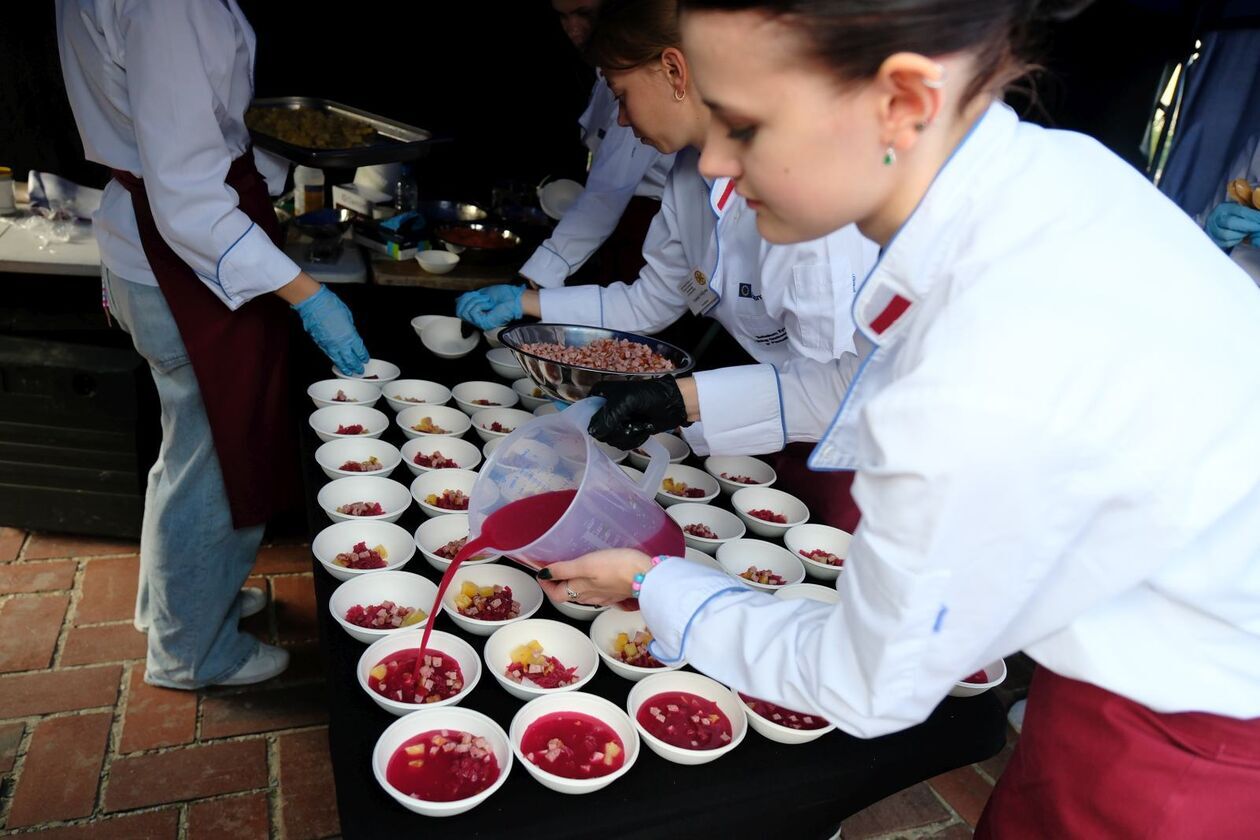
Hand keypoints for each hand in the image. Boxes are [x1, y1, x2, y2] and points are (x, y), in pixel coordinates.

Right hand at [293, 285, 369, 375]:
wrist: (314, 304)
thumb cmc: (330, 306)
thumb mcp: (348, 317)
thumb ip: (351, 329)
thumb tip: (351, 334)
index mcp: (350, 335)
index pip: (359, 350)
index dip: (363, 356)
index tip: (365, 359)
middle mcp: (340, 343)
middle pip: (350, 359)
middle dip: (356, 366)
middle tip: (359, 370)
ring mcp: (330, 345)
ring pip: (339, 360)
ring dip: (344, 367)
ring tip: (348, 372)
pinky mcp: (320, 344)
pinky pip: (329, 355)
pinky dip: (334, 360)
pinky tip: (336, 362)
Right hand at [454, 284, 524, 329]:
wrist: (515, 299)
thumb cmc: (504, 295)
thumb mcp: (482, 294)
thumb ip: (470, 298)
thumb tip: (458, 300)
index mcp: (478, 313)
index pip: (460, 310)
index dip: (463, 299)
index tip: (474, 294)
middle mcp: (478, 320)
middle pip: (461, 311)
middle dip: (469, 299)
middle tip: (483, 297)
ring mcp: (481, 322)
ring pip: (466, 311)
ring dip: (476, 301)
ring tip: (488, 301)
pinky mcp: (484, 323)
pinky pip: (473, 312)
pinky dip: (480, 304)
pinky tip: (489, 304)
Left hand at [537, 548, 653, 605]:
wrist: (648, 576)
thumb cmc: (617, 567)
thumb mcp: (586, 564)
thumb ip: (564, 569)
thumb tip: (544, 574)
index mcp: (581, 590)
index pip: (556, 595)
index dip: (546, 585)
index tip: (542, 573)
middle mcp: (591, 596)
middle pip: (568, 595)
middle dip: (559, 584)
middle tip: (554, 570)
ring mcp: (605, 595)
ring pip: (583, 594)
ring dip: (574, 584)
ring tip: (572, 570)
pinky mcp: (618, 591)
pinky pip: (598, 592)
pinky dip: (590, 585)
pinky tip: (596, 576)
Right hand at [587, 379, 687, 449]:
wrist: (674, 404)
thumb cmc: (651, 395)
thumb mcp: (627, 401)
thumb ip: (609, 416)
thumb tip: (594, 433)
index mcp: (600, 395)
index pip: (585, 413)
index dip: (596, 422)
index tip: (611, 424)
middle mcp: (605, 408)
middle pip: (598, 430)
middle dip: (617, 430)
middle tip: (630, 423)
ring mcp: (616, 421)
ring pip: (610, 439)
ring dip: (628, 435)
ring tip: (640, 424)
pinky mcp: (626, 432)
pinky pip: (621, 444)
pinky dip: (634, 440)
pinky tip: (643, 430)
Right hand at [1206, 202, 1259, 249]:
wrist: (1219, 222)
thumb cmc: (1234, 215)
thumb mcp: (1240, 208)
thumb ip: (1249, 211)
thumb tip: (1259, 215)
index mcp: (1223, 207)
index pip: (1240, 211)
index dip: (1253, 216)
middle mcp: (1215, 217)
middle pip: (1230, 222)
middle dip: (1248, 226)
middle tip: (1258, 227)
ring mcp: (1212, 229)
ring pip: (1226, 235)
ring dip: (1241, 234)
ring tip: (1248, 231)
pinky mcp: (1214, 239)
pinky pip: (1225, 243)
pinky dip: (1236, 241)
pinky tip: (1241, 236)